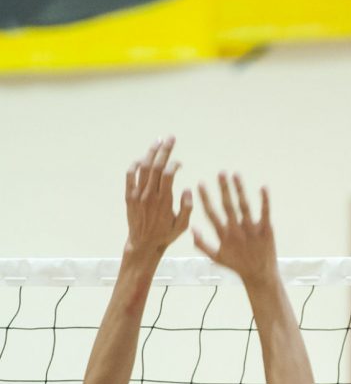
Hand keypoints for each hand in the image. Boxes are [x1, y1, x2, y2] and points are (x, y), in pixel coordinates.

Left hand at [125, 137, 192, 257]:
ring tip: (157, 142)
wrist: (143, 245)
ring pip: (143, 168)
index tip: (180, 163)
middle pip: (156, 166)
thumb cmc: (165, 235)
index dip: (174, 164)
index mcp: (164, 201)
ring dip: (150, 153)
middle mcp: (150, 195)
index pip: (168, 175)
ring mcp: (138, 195)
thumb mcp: (183, 226)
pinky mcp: (129, 196)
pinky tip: (141, 159)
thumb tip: (187, 189)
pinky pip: (130, 176)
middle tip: (170, 138)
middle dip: (164, 150)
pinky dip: (134, 165)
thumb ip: (187, 207)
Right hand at [193, 174, 276, 283]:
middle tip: (221, 172)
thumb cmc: (237, 266)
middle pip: (228, 206)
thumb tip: (191, 229)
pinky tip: (263, 187)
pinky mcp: (266, 230)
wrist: (260, 275)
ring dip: (240, 189)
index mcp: (224, 236)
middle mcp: (236, 231)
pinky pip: (265, 213)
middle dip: (224, 189)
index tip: (200, 183)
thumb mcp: (216, 258)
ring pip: (244, 206)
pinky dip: (264, 200)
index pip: (212, 213)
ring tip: (236, 174)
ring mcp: (252, 230)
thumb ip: (202, 244)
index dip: (205, 198)